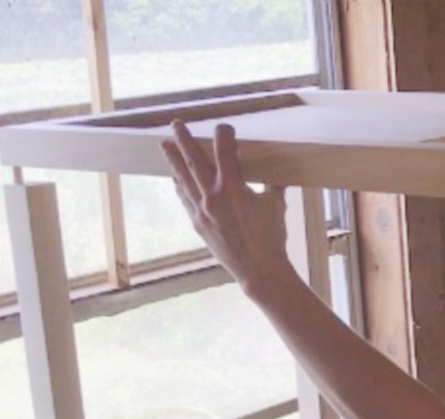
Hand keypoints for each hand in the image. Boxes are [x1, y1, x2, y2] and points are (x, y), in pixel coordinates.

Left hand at [161, 120, 294, 295]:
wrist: (259, 269)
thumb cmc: (271, 237)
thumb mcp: (276, 205)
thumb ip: (274, 184)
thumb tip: (280, 171)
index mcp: (233, 187)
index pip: (224, 150)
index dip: (224, 134)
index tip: (225, 127)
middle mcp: (213, 196)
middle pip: (194, 160)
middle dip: (184, 139)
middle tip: (176, 124)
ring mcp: (202, 211)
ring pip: (183, 179)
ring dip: (173, 160)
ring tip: (165, 146)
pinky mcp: (199, 224)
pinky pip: (185, 199)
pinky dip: (179, 186)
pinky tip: (175, 179)